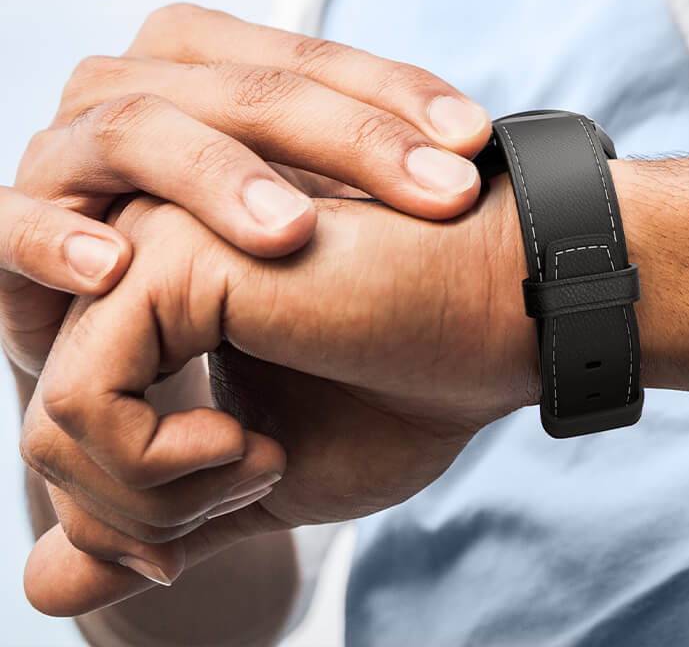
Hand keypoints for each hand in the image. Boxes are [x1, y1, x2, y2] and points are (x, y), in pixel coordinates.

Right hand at [5, 2, 491, 374]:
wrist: (119, 335)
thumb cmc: (224, 254)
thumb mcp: (301, 195)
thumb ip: (366, 159)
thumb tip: (488, 143)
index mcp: (209, 60)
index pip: (315, 59)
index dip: (398, 95)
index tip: (476, 142)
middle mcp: (136, 85)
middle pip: (244, 87)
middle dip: (348, 140)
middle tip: (435, 192)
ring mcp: (65, 151)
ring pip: (137, 129)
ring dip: (216, 177)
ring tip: (291, 233)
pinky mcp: (5, 227)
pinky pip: (14, 223)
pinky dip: (58, 240)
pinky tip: (117, 266)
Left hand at [19, 183, 536, 615]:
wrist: (497, 322)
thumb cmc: (407, 386)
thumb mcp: (266, 478)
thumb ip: (154, 516)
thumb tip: (39, 585)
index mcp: (163, 302)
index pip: (68, 433)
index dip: (131, 513)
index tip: (232, 502)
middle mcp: (143, 261)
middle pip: (52, 437)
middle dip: (141, 513)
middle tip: (256, 481)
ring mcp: (153, 250)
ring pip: (55, 429)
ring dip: (158, 497)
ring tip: (261, 460)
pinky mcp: (175, 258)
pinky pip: (85, 405)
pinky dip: (158, 467)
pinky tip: (254, 443)